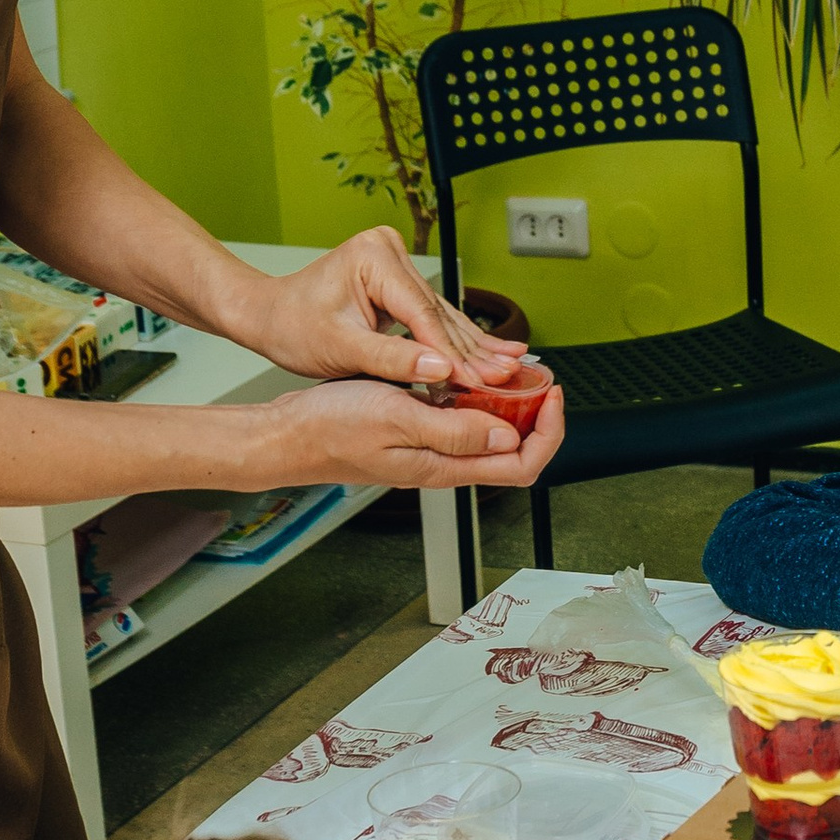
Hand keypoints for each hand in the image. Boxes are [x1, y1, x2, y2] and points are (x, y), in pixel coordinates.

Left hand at [234, 230, 521, 388]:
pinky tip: (490, 353)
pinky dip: (454, 341)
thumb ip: (393, 359)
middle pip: (438, 312)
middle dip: (470, 351)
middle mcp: (389, 252)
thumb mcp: (340, 349)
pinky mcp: (398, 281)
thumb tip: (440, 370)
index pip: (422, 314)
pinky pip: (431, 316)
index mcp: (374, 258)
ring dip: (471, 347)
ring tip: (511, 368)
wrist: (268, 315)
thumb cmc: (292, 326)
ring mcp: (396, 264)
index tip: (476, 382)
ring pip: (441, 315)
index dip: (451, 353)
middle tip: (506, 379)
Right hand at [256, 376, 565, 497]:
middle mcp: (443, 463)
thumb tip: (507, 436)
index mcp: (445, 466)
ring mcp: (429, 448)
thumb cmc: (330, 429)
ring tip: (514, 372)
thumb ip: (455, 431)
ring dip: (509, 405)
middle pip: (513, 451)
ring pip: (488, 434)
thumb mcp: (399, 419)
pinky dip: (476, 398)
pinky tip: (470, 374)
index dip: (547, 432)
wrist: (287, 432)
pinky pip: (460, 420)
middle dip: (537, 416)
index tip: (551, 395)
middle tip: (540, 379)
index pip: (522, 465)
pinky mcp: (415, 432)